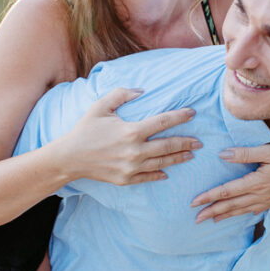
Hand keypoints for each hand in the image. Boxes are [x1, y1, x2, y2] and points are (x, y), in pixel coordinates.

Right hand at [65, 88, 200, 184]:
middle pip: (169, 145)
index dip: (180, 116)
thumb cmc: (85, 130)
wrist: (69, 158)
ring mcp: (131, 167)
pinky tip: (167, 172)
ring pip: (163, 163)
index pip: (163, 122)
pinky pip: (148, 177)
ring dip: (178, 158)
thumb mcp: (101, 106)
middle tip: (199, 142)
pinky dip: (160, 174)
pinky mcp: (126, 179)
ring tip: (190, 155)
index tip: (192, 113)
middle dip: (186, 142)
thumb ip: (122, 94)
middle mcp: (135, 151)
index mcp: (132, 131)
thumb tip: (142, 91)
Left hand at [191, 140, 269, 221]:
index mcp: (257, 182)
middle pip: (232, 205)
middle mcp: (261, 194)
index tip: (194, 202)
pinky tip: (242, 215)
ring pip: (243, 210)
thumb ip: (245, 153)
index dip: (209, 197)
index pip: (227, 191)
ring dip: (226, 215)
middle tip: (195, 219)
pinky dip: (245, 213)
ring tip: (212, 219)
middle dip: (213, 211)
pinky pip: (256, 209)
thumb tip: (222, 155)